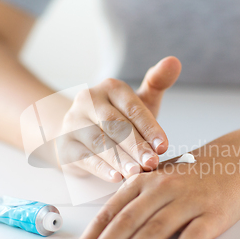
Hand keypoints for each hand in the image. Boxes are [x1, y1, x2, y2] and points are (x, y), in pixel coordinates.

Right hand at [57, 57, 180, 181]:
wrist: (81, 134)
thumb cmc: (118, 119)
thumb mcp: (139, 102)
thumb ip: (157, 83)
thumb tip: (174, 61)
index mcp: (110, 87)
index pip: (132, 108)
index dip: (149, 128)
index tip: (164, 146)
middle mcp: (88, 100)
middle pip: (115, 124)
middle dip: (135, 145)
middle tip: (152, 163)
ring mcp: (73, 122)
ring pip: (99, 141)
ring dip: (120, 159)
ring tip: (136, 173)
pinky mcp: (65, 144)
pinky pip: (84, 157)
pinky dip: (101, 168)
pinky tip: (116, 178)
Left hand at [64, 145, 239, 238]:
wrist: (231, 163)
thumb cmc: (187, 177)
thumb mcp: (154, 181)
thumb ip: (130, 203)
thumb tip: (99, 236)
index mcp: (142, 182)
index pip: (109, 213)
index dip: (89, 238)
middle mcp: (161, 189)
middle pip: (126, 222)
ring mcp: (187, 201)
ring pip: (155, 228)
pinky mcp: (212, 214)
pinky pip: (194, 235)